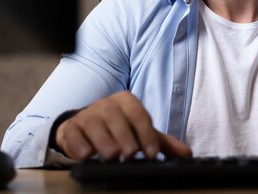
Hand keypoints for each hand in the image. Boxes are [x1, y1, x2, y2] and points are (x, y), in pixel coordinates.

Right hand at [55, 91, 192, 160]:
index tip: (151, 153)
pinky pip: (72, 133)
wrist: (86, 128)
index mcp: (126, 102)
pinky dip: (78, 144)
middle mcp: (106, 105)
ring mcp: (87, 115)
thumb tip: (186, 154)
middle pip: (115, 117)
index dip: (145, 132)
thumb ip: (161, 142)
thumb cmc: (118, 130)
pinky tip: (86, 154)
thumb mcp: (140, 134)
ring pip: (93, 123)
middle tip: (130, 154)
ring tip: (111, 155)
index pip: (138, 114)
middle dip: (124, 135)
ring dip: (103, 140)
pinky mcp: (70, 128)